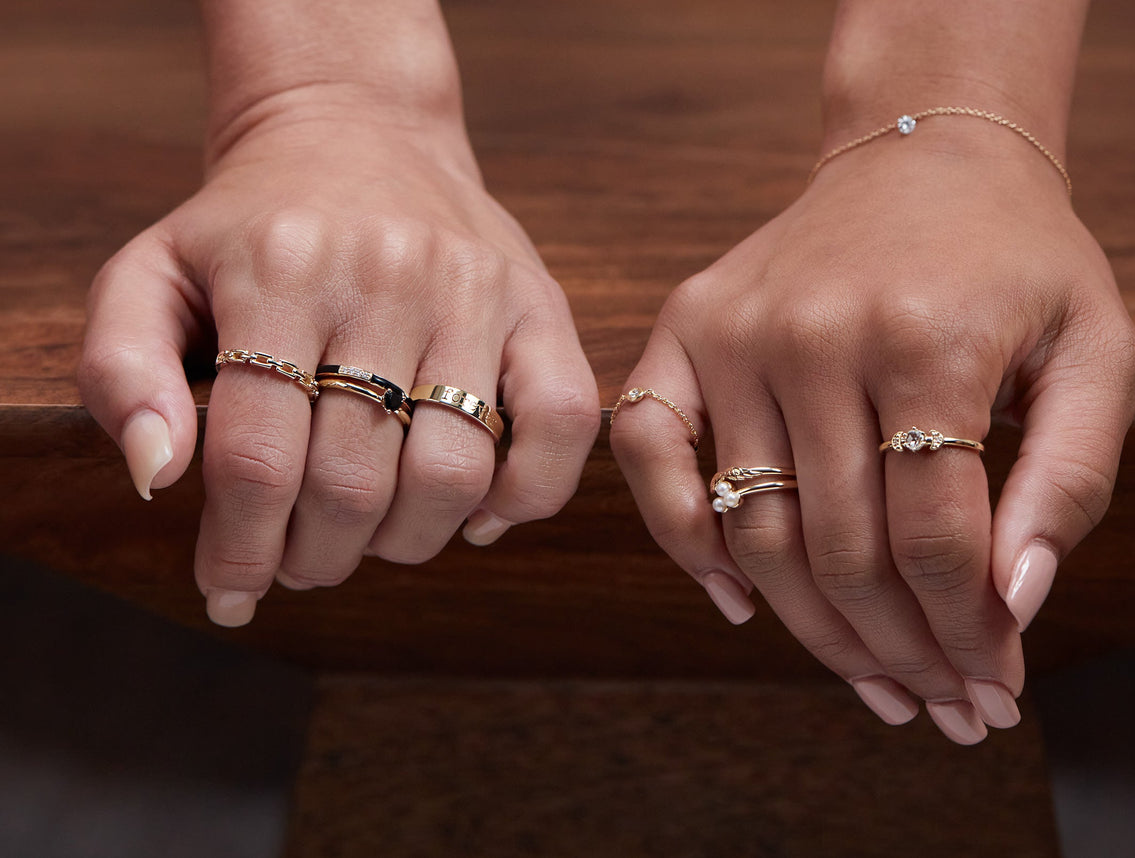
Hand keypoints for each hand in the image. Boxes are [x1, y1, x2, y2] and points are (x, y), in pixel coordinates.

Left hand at [79, 91, 598, 625]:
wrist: (360, 130)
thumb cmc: (250, 225)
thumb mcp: (149, 273)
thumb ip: (121, 369)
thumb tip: (158, 475)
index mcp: (277, 272)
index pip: (256, 459)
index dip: (240, 549)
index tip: (232, 590)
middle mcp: (385, 277)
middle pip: (353, 481)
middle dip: (317, 557)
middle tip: (302, 564)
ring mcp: (475, 290)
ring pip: (453, 473)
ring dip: (407, 541)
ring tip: (375, 536)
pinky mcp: (539, 302)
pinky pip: (562, 425)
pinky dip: (526, 496)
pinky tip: (478, 512)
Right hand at [610, 120, 1134, 742]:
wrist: (922, 156)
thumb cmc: (1017, 259)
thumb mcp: (1096, 352)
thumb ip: (1070, 479)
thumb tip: (1011, 603)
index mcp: (925, 337)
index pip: (935, 540)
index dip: (967, 635)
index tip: (993, 686)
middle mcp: (813, 336)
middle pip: (842, 552)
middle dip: (901, 652)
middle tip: (939, 706)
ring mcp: (734, 333)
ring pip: (756, 529)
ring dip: (812, 630)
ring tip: (870, 681)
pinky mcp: (684, 330)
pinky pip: (649, 454)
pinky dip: (681, 537)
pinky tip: (735, 599)